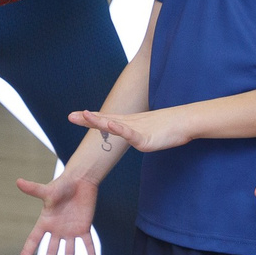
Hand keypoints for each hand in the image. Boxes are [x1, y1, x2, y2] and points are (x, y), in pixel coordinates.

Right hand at [15, 168, 100, 254]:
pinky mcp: (84, 228)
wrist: (80, 181)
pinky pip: (87, 244)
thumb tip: (18, 181)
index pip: (34, 239)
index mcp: (46, 222)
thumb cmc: (62, 185)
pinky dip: (90, 254)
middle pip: (52, 251)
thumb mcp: (48, 190)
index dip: (28, 250)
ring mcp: (70, 231)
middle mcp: (57, 230)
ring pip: (69, 251)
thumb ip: (34, 189)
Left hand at [70, 105, 190, 155]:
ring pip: (115, 125)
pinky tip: (111, 124)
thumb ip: (135, 133)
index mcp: (128, 124)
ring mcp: (137, 130)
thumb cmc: (168, 128)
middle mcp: (130, 124)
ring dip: (99, 120)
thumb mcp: (146, 131)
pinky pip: (131, 134)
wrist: (185, 123)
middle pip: (105, 120)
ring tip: (85, 115)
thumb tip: (129, 134)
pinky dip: (121, 129)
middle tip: (70, 116)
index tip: (73, 115)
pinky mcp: (145, 138)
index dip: (89, 118)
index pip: (105, 119)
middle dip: (87, 119)